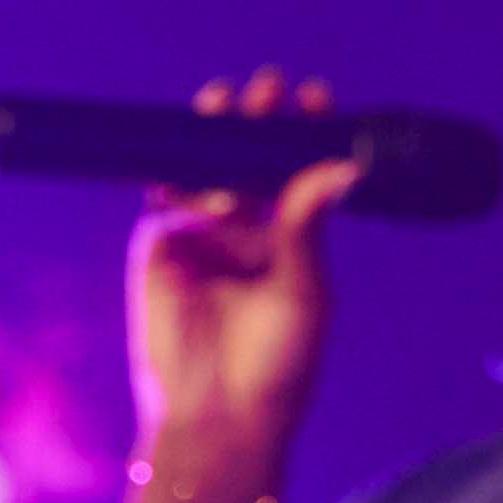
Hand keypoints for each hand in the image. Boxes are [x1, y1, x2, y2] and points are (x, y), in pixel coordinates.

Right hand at [121, 68, 358, 466]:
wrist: (219, 413)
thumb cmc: (277, 360)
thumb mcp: (302, 288)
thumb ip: (306, 226)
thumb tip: (342, 165)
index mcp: (293, 231)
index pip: (298, 166)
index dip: (303, 129)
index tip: (315, 96)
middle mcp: (248, 223)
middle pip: (248, 156)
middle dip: (254, 119)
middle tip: (267, 89)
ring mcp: (201, 230)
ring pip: (205, 166)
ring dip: (211, 133)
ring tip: (225, 104)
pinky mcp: (159, 244)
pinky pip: (163, 194)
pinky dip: (172, 170)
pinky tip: (187, 154)